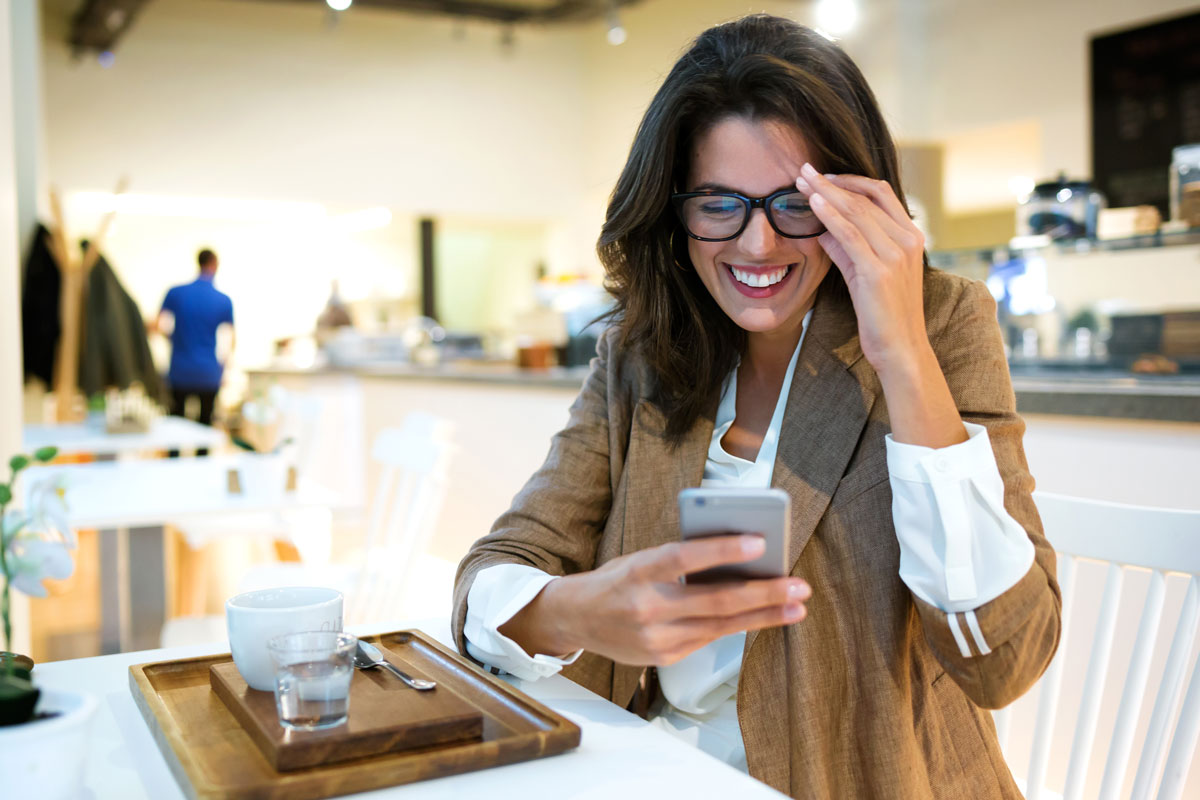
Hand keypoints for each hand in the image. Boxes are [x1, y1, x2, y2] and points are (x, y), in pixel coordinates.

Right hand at [499, 535, 809, 665]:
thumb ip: (681, 560)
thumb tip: (735, 557)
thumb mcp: (641, 559)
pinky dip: (737, 626)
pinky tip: (763, 617)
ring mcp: (655, 638)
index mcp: (638, 571)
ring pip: (720, 627)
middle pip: (714, 602)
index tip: (759, 541)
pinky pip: (708, 639)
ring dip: (763, 616)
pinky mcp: (663, 658)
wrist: (576, 619)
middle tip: (798, 585)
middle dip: (763, 593)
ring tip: (795, 605)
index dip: (722, 550)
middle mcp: (646, 608)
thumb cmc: (616, 580)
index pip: (684, 558)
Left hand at [798, 163, 929, 377]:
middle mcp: (907, 240)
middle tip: (803, 169)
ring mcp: (895, 254)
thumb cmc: (882, 316)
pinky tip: (812, 203)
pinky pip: (850, 235)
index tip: (823, 177)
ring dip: (825, 192)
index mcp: (911, 236)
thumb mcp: (863, 275)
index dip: (850, 181)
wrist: (900, 350)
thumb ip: (847, 250)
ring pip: (857, 211)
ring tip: (800, 180)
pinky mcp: (878, 271)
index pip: (880, 194)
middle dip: (831, 181)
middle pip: (866, 197)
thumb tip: (822, 229)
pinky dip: (830, 215)